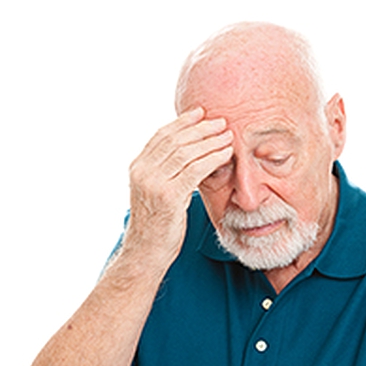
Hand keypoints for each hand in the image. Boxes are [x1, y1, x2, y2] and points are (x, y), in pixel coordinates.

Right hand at [124, 107, 232, 264]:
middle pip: (175, 140)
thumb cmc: (157, 225)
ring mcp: (153, 183)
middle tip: (220, 121)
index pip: (161, 136)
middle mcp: (142, 171)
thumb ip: (167, 173)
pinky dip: (212, 158)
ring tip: (228, 135)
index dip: (182, 122)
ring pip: (186, 152)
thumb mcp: (156, 193)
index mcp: (138, 167)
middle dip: (200, 128)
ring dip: (210, 141)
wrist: (146, 252)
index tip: (200, 113)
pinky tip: (226, 154)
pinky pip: (195, 170)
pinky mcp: (168, 196)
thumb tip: (187, 154)